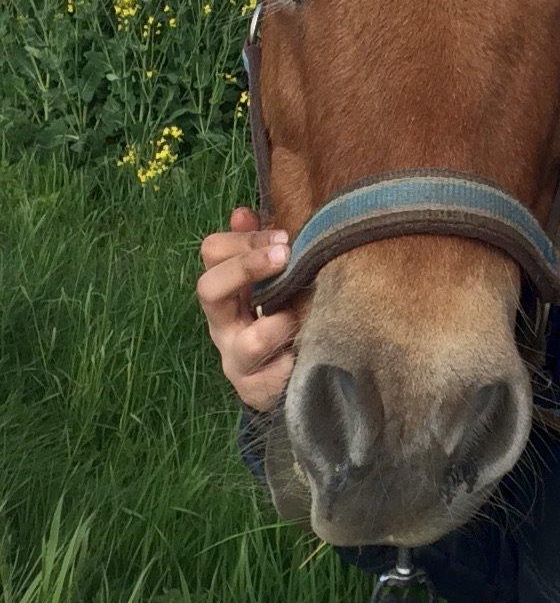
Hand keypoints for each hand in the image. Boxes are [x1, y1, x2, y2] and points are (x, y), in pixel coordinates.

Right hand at [198, 206, 295, 411]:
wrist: (279, 381)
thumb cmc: (274, 317)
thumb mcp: (267, 282)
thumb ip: (256, 246)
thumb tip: (242, 212)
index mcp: (224, 291)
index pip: (212, 252)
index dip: (244, 241)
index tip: (283, 238)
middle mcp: (221, 324)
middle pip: (209, 288)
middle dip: (247, 267)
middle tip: (285, 256)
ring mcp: (235, 360)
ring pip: (250, 342)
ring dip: (281, 324)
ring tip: (300, 319)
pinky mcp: (256, 390)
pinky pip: (276, 376)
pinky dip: (295, 361)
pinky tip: (307, 354)